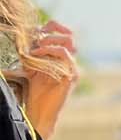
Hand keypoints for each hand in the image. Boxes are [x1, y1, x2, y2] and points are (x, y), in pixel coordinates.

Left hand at [23, 21, 79, 139]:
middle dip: (52, 33)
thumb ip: (34, 53)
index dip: (54, 27)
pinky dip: (49, 51)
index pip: (66, 34)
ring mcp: (73, 69)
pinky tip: (36, 55)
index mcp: (63, 59)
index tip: (39, 30)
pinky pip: (64, 55)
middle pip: (69, 36)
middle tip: (36, 39)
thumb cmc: (35, 93)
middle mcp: (70, 63)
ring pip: (68, 43)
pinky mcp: (71, 75)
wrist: (40, 112)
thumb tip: (27, 36)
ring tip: (36, 48)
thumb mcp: (32, 67)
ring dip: (49, 41)